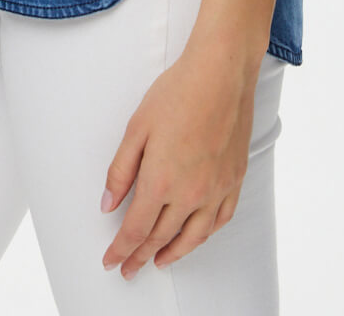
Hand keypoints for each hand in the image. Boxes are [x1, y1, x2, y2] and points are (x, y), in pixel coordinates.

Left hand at [99, 37, 263, 278]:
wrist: (220, 74)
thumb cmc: (177, 93)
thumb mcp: (136, 128)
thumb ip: (121, 171)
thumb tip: (108, 204)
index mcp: (160, 181)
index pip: (136, 229)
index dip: (121, 249)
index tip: (111, 261)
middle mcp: (190, 194)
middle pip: (161, 237)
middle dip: (140, 256)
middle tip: (129, 268)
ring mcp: (216, 189)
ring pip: (193, 237)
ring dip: (173, 253)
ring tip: (158, 262)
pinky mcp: (235, 180)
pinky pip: (220, 220)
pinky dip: (204, 235)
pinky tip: (196, 236)